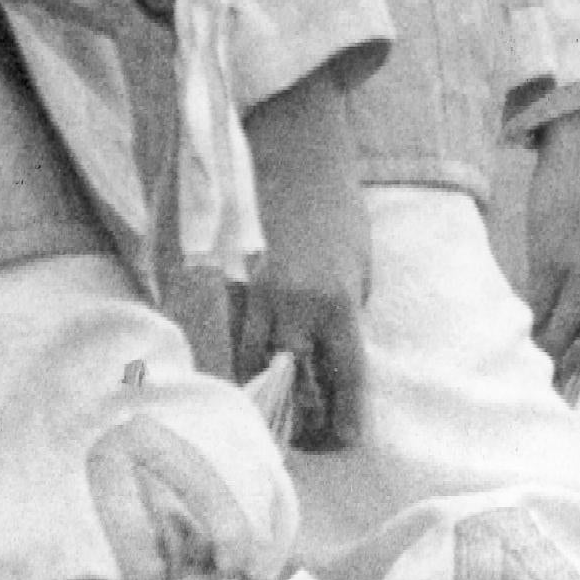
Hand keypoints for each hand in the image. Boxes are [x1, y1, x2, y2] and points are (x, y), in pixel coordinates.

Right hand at [232, 72, 370, 450]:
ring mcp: (250, 293)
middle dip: (298, 423)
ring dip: (259, 395)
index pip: (345, 383)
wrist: (290, 138)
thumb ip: (344, 315)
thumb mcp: (359, 264)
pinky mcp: (220, 277)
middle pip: (290, 390)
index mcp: (336, 304)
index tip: (345, 442)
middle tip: (303, 440)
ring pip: (246, 368)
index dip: (345, 422)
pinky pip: (221, 334)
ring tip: (267, 414)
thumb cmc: (335, 200)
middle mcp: (291, 306)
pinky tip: (234, 371)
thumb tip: (323, 361)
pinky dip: (229, 357)